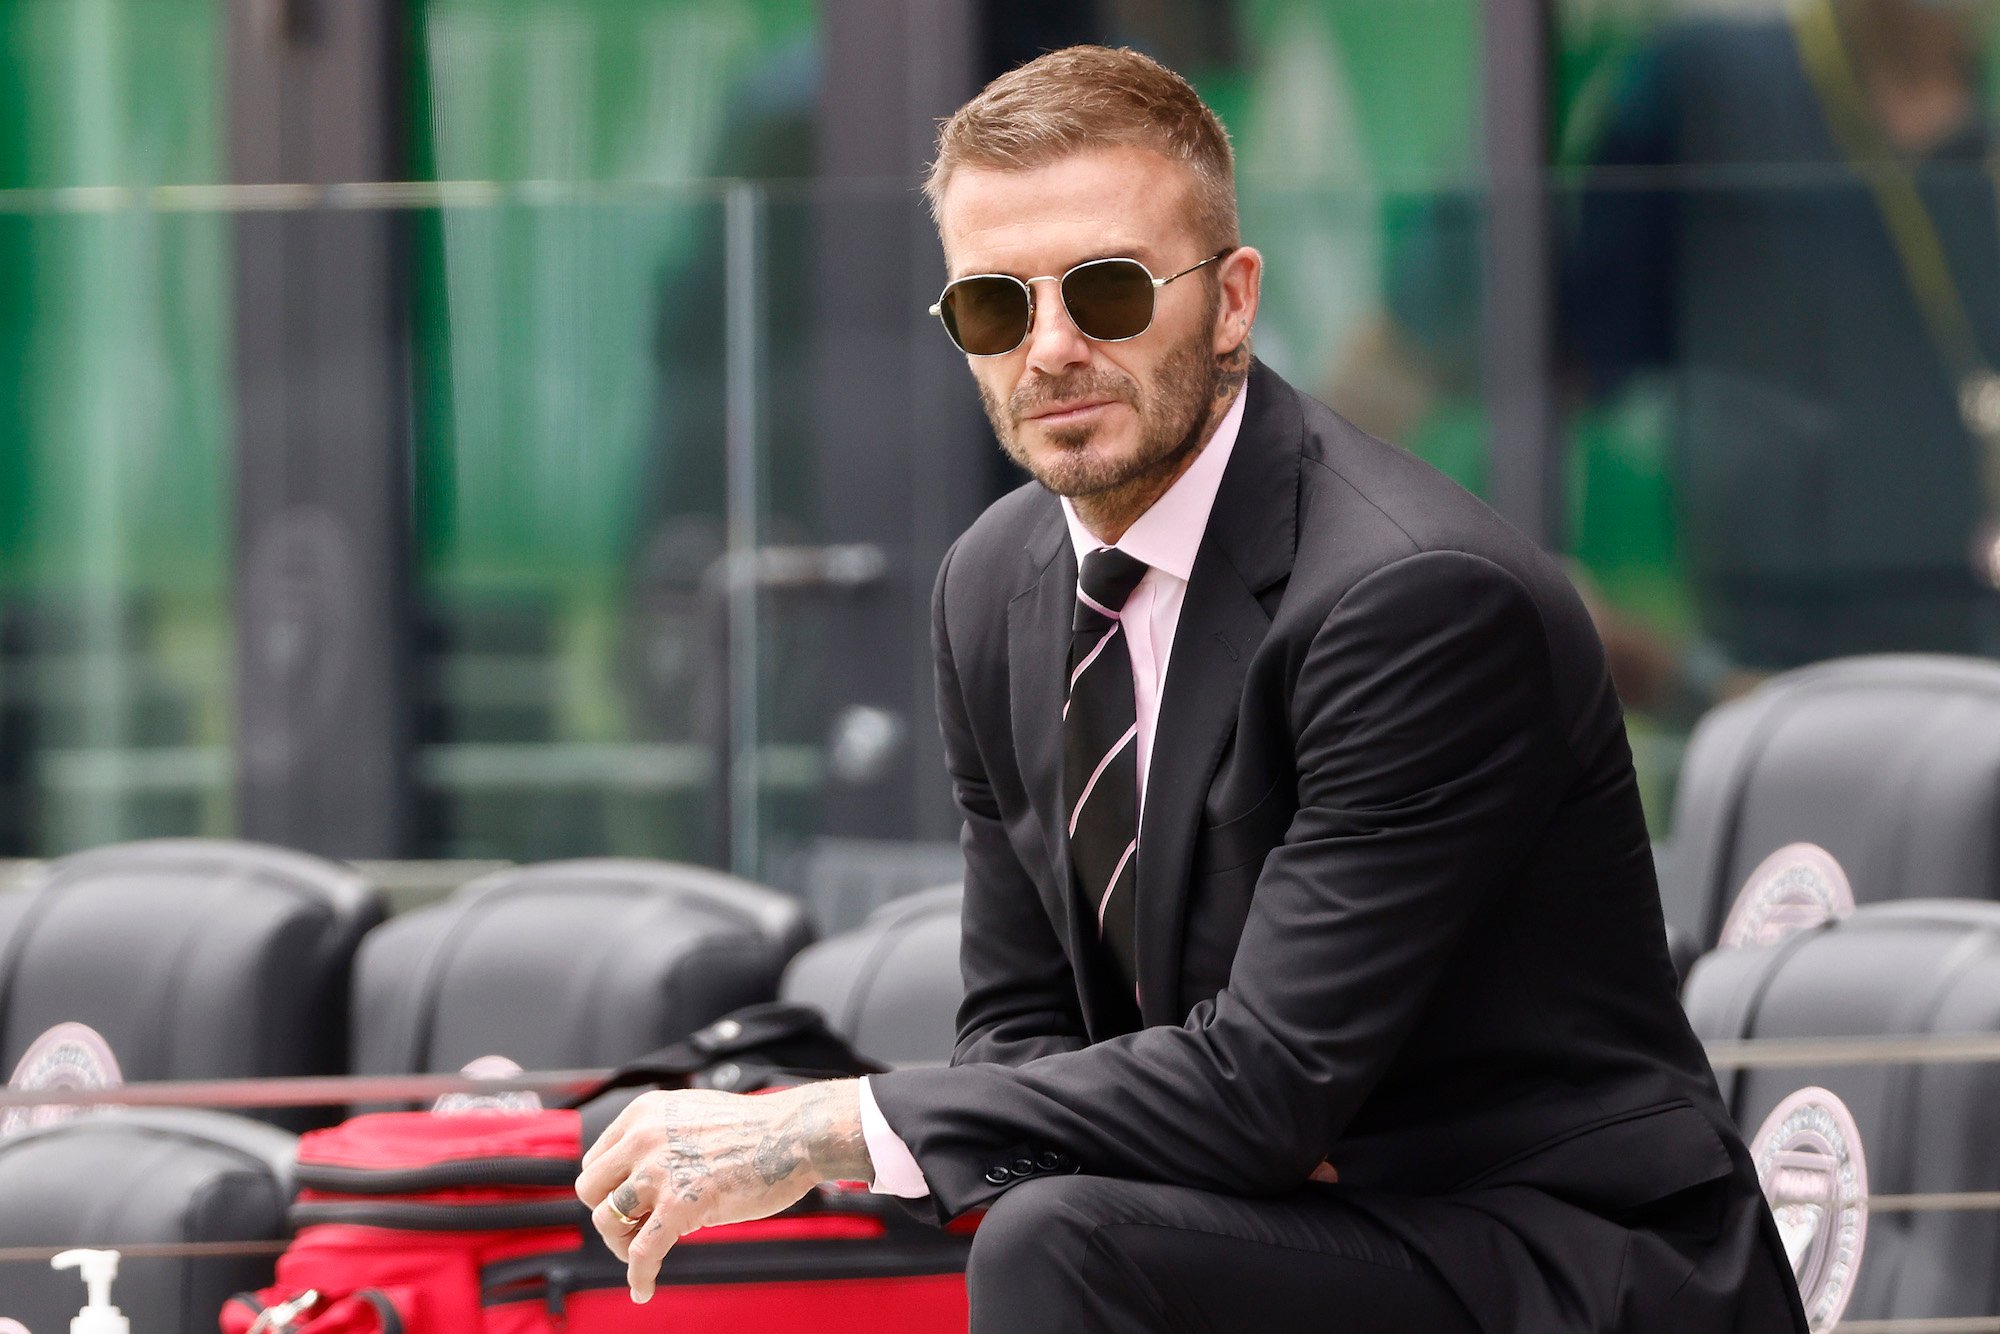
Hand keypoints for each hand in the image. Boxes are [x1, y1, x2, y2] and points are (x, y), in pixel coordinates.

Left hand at [575, 1079, 873, 1301]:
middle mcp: (643, 1137)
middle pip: (590, 1190)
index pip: (595, 1161)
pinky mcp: (682, 1205)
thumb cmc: (754, 1129)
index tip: (627, 1208)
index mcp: (643, 1113)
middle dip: (609, 1215)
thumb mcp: (689, 1116)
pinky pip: (642, 1253)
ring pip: (608, 1220)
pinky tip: (643, 1290)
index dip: (607, 1190)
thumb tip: (635, 1177)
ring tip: (644, 1256)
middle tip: (635, 1231)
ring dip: (622, 1245)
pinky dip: (639, 1277)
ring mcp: (661, 1171)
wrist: (795, 1134)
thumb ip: (658, 1138)